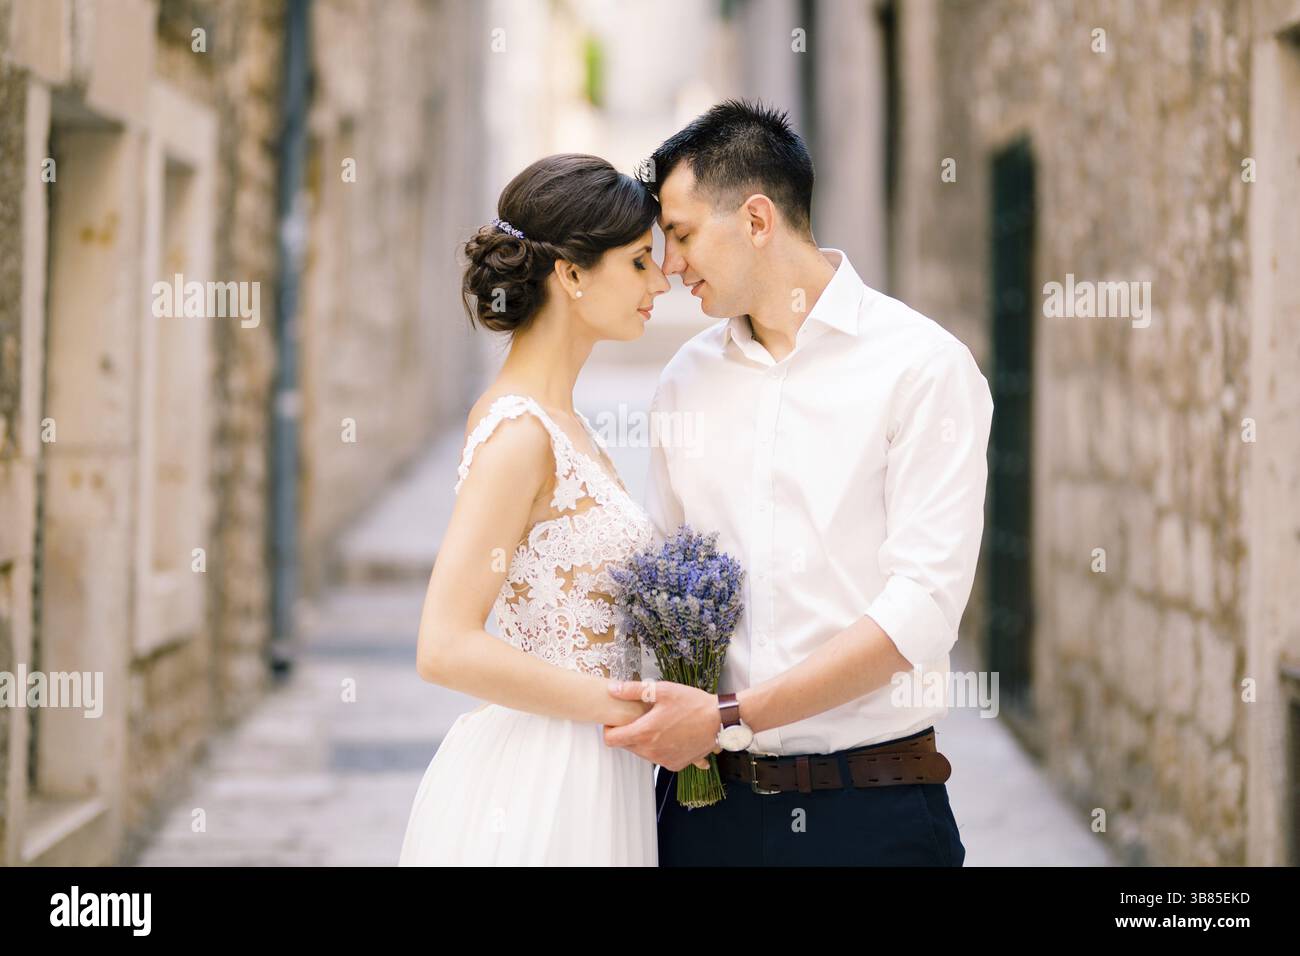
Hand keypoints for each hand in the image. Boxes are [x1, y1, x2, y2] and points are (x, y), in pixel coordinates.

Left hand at [602, 679, 722, 771]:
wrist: (720, 721)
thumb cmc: (693, 704)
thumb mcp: (662, 690)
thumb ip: (634, 690)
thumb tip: (613, 690)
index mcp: (645, 733)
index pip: (611, 740)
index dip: (610, 729)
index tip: (617, 720)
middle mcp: (652, 751)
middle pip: (626, 746)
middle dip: (629, 732)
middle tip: (642, 717)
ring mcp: (664, 760)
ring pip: (642, 753)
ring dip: (644, 741)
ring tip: (659, 724)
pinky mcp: (676, 765)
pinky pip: (658, 758)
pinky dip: (660, 748)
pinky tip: (671, 734)